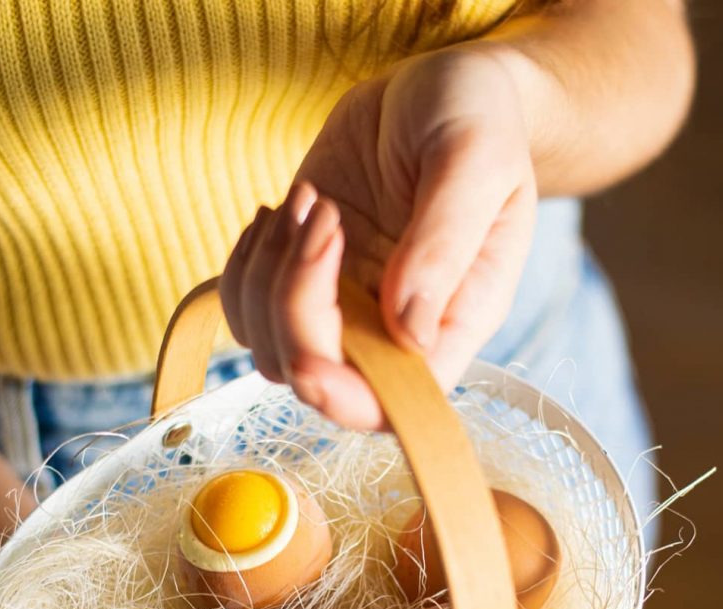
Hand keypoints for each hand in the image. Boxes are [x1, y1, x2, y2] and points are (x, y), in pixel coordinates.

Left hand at [220, 46, 536, 429]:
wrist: (439, 90)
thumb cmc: (476, 118)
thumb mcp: (476, 160)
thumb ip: (445, 244)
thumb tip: (407, 330)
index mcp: (450, 323)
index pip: (392, 403)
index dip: (342, 399)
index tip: (310, 355)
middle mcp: (390, 331)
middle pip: (315, 375)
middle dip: (295, 304)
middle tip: (322, 214)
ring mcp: (340, 308)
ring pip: (269, 344)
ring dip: (267, 275)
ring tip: (309, 202)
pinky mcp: (300, 278)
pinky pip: (246, 307)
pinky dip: (246, 264)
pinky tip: (281, 214)